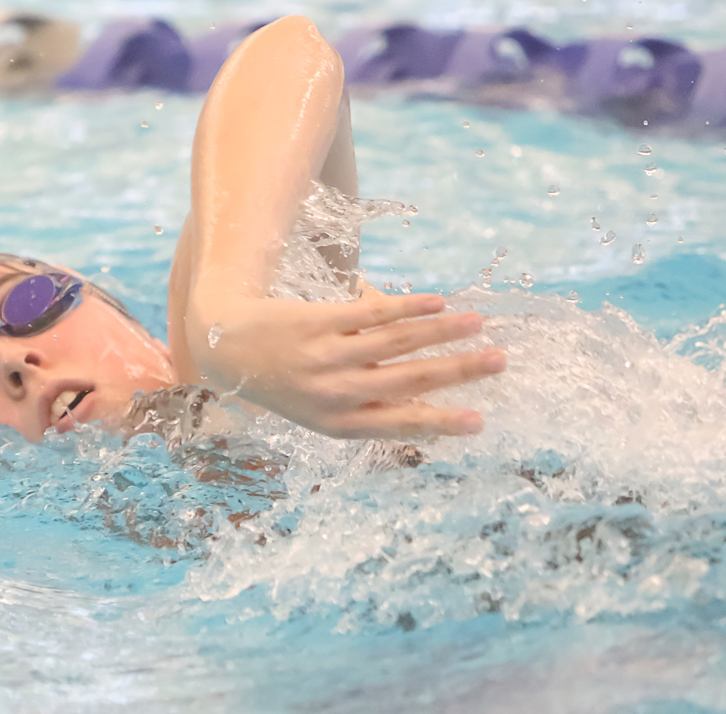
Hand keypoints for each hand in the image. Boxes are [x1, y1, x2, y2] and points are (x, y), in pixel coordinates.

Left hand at [187, 290, 505, 439]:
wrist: (226, 346)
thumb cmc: (284, 380)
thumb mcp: (320, 407)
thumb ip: (370, 398)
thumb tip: (430, 390)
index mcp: (338, 424)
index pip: (401, 424)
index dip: (442, 423)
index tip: (480, 420)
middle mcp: (334, 394)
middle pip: (409, 381)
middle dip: (459, 372)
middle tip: (498, 362)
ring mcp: (325, 358)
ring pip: (396, 344)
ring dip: (442, 332)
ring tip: (477, 324)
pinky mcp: (318, 323)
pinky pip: (372, 314)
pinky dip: (408, 307)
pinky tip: (437, 301)